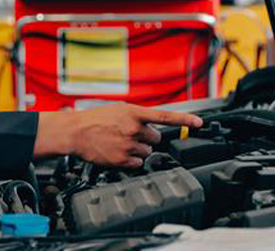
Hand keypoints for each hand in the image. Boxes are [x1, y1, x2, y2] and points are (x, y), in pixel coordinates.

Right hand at [34, 103, 202, 168]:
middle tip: (130, 135)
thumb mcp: (118, 110)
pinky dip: (130, 160)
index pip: (165, 116)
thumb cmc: (95, 119)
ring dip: (137, 149)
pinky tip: (118, 152)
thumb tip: (153, 125)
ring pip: (146, 152)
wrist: (75, 132)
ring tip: (120, 143)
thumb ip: (138, 116)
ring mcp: (128, 145)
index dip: (184, 121)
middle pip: (155, 138)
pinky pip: (137, 164)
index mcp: (134, 113)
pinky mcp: (122, 160)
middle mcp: (133, 129)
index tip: (199, 124)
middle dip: (146, 138)